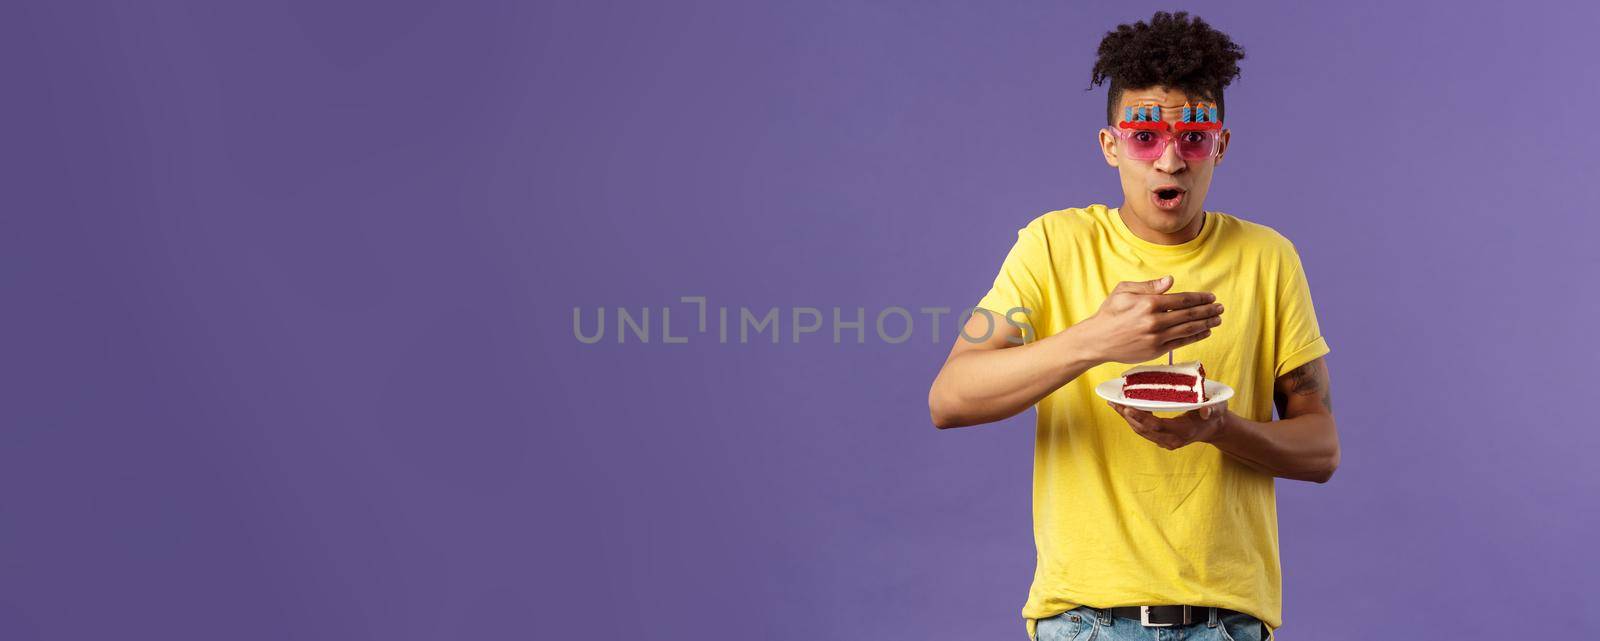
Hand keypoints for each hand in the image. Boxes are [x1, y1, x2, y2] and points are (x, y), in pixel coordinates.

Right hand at [1078, 275, 1222, 364]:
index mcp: (1148, 303)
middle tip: (1220, 308)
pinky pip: (1181, 343)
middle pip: (1189, 314)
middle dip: (1208, 310)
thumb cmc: (1109, 313)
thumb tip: (1171, 281)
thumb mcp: (1124, 291)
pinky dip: (1195, 337)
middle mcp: (1155, 321)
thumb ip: (1148, 286)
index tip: (1211, 297)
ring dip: (1206, 324)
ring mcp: (1156, 337)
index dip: (1200, 298)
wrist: (1097, 340)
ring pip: (1188, 329)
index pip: (1182, 299)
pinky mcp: (1156, 351)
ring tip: (1217, 320)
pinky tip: (1204, 332)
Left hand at [1107, 400, 1229, 449]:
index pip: (1157, 426)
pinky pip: (1144, 430)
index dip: (1141, 418)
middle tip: (1114, 403)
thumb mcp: (1217, 408)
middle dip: (1128, 417)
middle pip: (1144, 429)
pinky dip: (1133, 420)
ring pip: (1141, 431)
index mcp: (1183, 432)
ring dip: (1127, 418)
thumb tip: (1205, 411)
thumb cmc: (1214, 414)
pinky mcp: (1162, 439)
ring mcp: (1166, 441)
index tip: (1128, 408)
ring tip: (1114, 404)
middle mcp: (1172, 440)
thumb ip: (1211, 409)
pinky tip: (1124, 409)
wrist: (1213, 428)